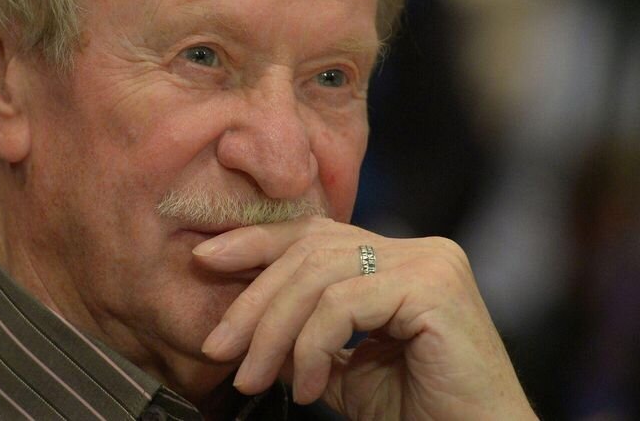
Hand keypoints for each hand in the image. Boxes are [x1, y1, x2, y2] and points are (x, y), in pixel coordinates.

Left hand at [194, 217, 535, 419]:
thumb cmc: (422, 412)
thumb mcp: (345, 373)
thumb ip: (304, 343)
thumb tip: (246, 329)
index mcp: (397, 260)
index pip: (314, 235)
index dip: (256, 241)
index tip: (206, 260)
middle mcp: (417, 250)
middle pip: (309, 251)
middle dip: (253, 298)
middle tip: (217, 347)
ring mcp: (429, 263)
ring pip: (319, 275)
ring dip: (273, 330)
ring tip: (253, 377)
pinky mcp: (433, 287)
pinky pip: (344, 304)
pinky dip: (312, 346)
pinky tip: (309, 387)